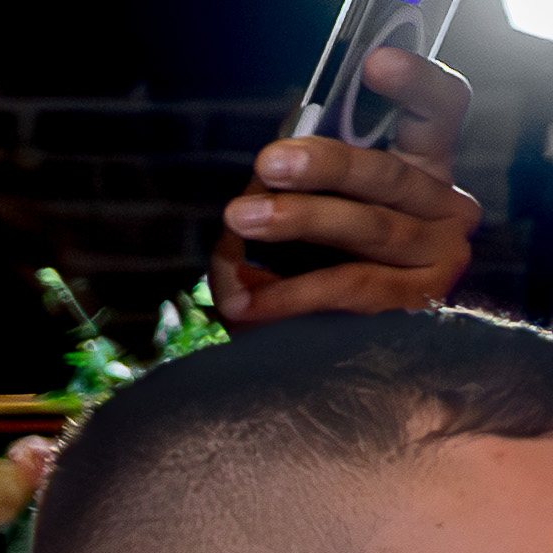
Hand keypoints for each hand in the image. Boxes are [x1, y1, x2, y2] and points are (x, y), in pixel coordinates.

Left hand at [214, 44, 473, 324]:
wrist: (337, 357)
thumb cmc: (311, 267)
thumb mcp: (302, 211)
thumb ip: (295, 181)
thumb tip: (260, 168)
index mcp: (422, 167)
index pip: (438, 111)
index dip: (413, 84)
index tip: (373, 63)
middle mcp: (443, 206)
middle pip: (388, 175)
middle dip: (326, 165)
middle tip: (268, 161)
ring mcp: (438, 256)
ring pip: (369, 229)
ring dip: (300, 220)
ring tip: (240, 218)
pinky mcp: (417, 305)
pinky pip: (349, 290)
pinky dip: (289, 295)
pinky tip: (243, 302)